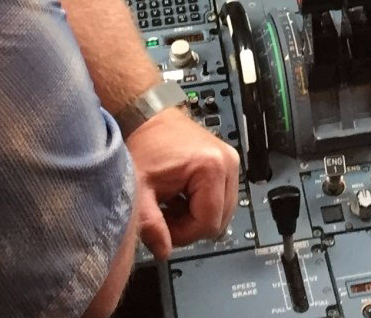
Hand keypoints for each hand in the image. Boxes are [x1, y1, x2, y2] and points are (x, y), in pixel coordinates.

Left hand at [123, 105, 240, 256]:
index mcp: (212, 168)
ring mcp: (231, 162)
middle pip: (219, 220)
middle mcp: (228, 163)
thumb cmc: (145, 145)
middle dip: (190, 226)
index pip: (209, 223)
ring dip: (197, 216)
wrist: (150, 118)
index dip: (183, 234)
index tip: (163, 226)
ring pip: (222, 212)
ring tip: (171, 204)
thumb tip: (163, 252)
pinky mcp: (227, 163)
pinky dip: (202, 205)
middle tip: (165, 215)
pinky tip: (181, 197)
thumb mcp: (139, 189)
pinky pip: (221, 199)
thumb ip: (150, 224)